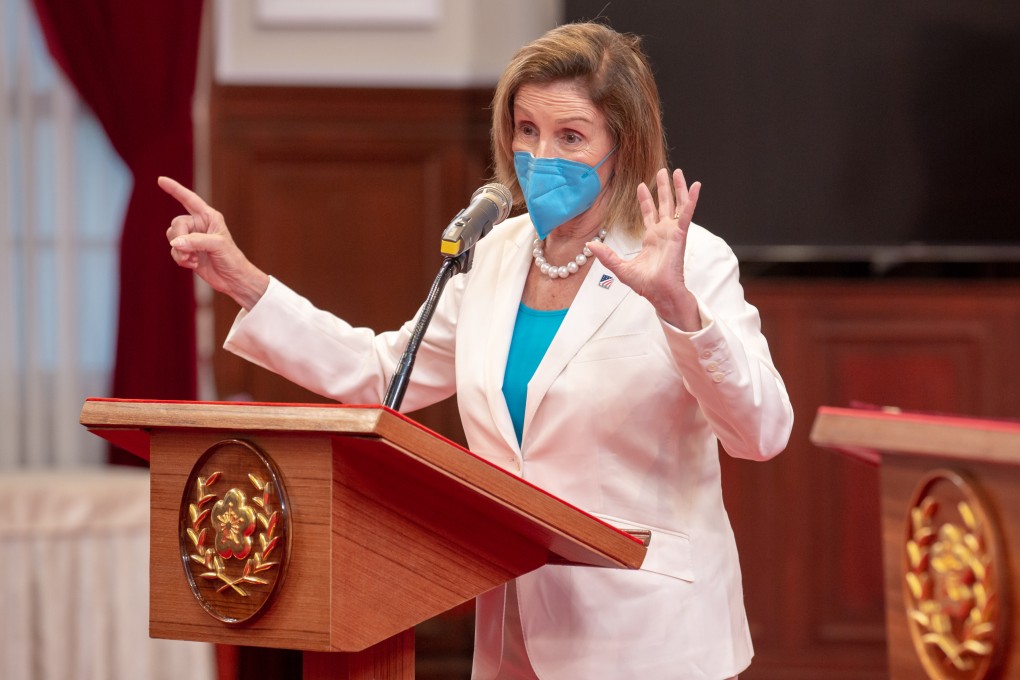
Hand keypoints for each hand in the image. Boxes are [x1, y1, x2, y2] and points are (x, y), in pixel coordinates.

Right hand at [159, 176, 268, 309]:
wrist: (233, 279)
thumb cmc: (231, 258)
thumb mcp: (217, 245)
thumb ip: (195, 241)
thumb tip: (175, 243)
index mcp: (209, 217)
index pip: (189, 199)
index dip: (175, 189)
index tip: (161, 180)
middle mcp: (199, 225)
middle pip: (176, 223)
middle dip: (178, 238)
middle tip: (187, 250)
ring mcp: (192, 239)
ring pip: (172, 237)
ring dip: (179, 251)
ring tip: (193, 259)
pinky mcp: (188, 252)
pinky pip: (173, 251)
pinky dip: (180, 259)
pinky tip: (192, 264)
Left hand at [587, 168, 701, 329]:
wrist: (660, 293)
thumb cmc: (646, 285)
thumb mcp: (620, 268)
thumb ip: (606, 255)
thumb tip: (590, 245)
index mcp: (652, 239)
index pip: (649, 214)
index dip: (646, 199)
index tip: (642, 185)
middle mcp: (664, 233)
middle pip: (664, 205)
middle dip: (663, 188)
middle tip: (662, 171)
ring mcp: (673, 232)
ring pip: (676, 205)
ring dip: (677, 188)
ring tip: (678, 172)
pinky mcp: (680, 234)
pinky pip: (686, 213)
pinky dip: (691, 199)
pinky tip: (695, 185)